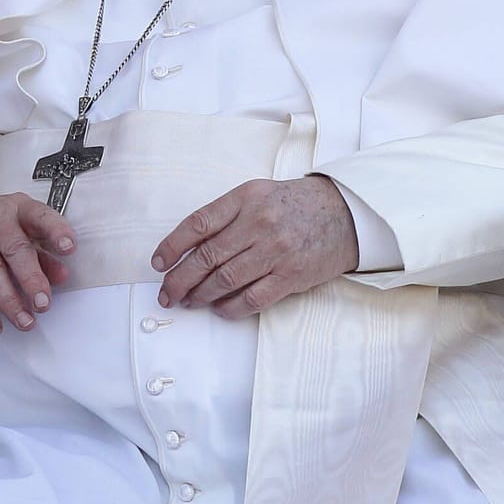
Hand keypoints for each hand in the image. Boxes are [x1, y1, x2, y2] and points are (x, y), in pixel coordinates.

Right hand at [0, 194, 75, 336]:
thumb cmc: (0, 237)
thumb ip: (45, 258)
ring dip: (9, 301)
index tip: (69, 247)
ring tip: (24, 321)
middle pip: (14, 247)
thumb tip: (62, 276)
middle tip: (43, 304)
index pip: (39, 215)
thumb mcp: (26, 241)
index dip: (55, 230)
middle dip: (31, 278)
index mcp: (20, 208)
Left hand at [152, 175, 357, 319]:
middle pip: (206, 257)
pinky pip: (252, 299)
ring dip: (200, 295)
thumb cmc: (295, 204)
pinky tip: (219, 309)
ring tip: (188, 301)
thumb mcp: (257, 194)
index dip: (172, 246)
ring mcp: (275, 251)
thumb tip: (189, 247)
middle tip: (166, 293)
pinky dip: (230, 308)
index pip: (198, 224)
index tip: (158, 262)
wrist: (345, 214)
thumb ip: (226, 215)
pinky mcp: (291, 276)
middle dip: (179, 279)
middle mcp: (258, 224)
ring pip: (225, 280)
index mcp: (245, 198)